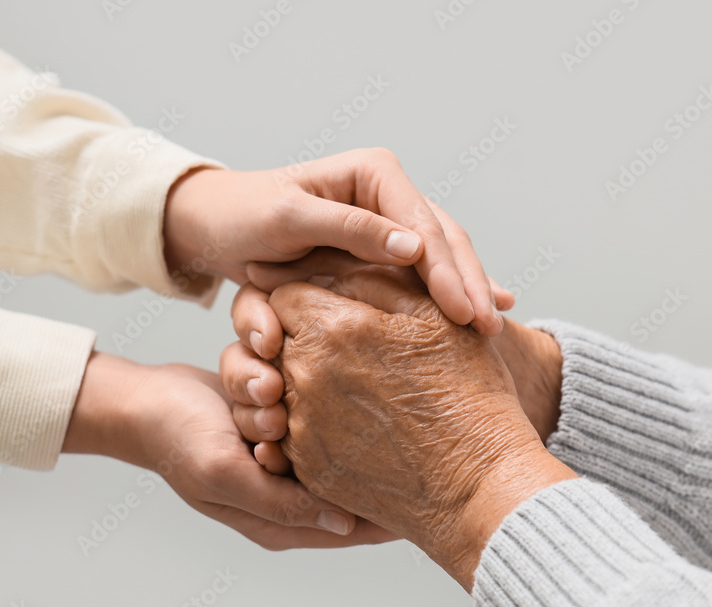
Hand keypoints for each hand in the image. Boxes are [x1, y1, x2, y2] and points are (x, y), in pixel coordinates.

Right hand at [62, 351, 394, 549]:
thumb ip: (285, 503)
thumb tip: (345, 524)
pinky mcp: (290, 426)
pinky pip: (323, 417)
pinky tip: (327, 382)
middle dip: (367, 456)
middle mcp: (294, 494)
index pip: (355, 528)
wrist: (146, 399)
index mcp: (282, 521)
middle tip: (393, 428)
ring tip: (317, 399)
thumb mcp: (226, 475)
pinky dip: (323, 399)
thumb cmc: (177, 438)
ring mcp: (294, 459)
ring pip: (343, 446)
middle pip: (357, 484)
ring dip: (339, 420)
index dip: (394, 511)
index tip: (437, 489)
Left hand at [162, 149, 507, 335]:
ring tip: (494, 326)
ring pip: (444, 254)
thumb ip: (350, 230)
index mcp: (373, 172)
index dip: (447, 271)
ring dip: (469, 289)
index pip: (423, 224)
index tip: (465, 313)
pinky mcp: (382, 245)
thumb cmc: (243, 217)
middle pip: (444, 238)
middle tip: (491, 328)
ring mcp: (389, 216)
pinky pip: (426, 269)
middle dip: (470, 283)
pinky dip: (450, 291)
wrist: (217, 225)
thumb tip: (415, 247)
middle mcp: (389, 190)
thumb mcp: (289, 220)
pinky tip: (479, 310)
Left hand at [221, 267, 559, 465]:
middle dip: (297, 333)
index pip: (283, 291)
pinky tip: (353, 423)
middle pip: (273, 338)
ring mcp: (301, 427)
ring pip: (276, 384)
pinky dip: (308, 421)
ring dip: (299, 378)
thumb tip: (328, 260)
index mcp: (333, 328)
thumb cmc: (469, 394)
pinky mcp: (307, 467)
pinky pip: (286, 431)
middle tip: (340, 345)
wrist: (479, 485)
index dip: (304, 292)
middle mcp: (304, 376)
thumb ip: (374, 275)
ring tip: (351, 387)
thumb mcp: (433, 315)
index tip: (324, 302)